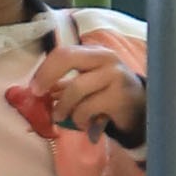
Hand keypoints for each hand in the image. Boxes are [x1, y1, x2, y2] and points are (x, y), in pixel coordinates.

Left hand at [28, 44, 145, 144]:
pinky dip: (79, 119)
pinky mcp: (119, 97)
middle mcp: (105, 58)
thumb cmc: (107, 96)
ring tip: (61, 116)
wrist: (141, 111)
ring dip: (62, 107)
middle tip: (39, 95)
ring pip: (75, 88)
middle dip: (47, 77)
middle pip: (67, 58)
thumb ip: (62, 86)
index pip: (63, 52)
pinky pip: (87, 108)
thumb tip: (33, 94)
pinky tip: (84, 123)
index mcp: (93, 53)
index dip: (44, 69)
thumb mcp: (85, 86)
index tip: (34, 87)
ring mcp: (114, 76)